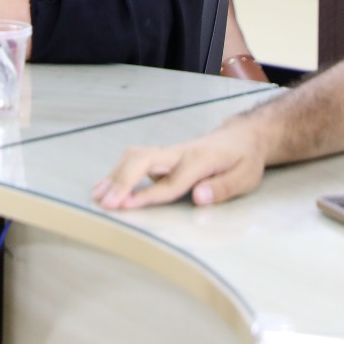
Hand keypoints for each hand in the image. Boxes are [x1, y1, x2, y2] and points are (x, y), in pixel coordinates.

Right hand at [92, 121, 267, 209]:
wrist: (243, 137)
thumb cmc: (244, 160)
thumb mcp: (245, 177)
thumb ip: (222, 188)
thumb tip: (198, 198)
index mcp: (200, 160)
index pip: (170, 181)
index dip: (147, 195)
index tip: (126, 205)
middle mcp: (180, 152)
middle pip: (143, 160)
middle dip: (122, 181)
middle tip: (106, 202)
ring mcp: (170, 152)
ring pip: (135, 157)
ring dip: (115, 175)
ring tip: (98, 196)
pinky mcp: (164, 155)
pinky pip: (136, 160)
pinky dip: (117, 172)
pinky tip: (105, 185)